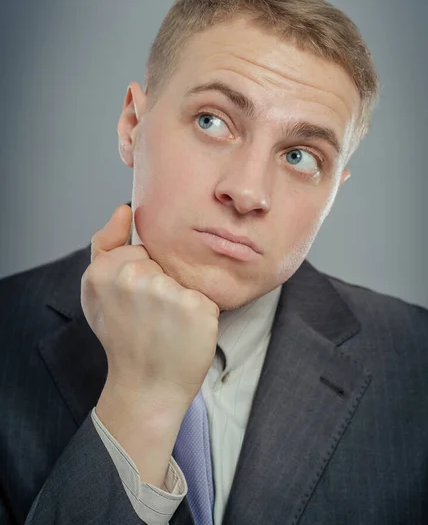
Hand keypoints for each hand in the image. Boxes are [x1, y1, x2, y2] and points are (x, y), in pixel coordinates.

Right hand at [81, 204, 219, 412]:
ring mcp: (168, 292)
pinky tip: (185, 333)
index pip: (141, 251)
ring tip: (168, 325)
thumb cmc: (123, 337)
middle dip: (163, 285)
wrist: (146, 387)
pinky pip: (206, 295)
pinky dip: (201, 313)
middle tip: (151, 317)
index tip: (134, 304)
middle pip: (165, 262)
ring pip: (186, 277)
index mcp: (105, 270)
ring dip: (183, 298)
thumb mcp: (97, 290)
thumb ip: (106, 244)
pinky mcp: (197, 307)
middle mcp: (134, 278)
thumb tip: (125, 209)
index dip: (143, 276)